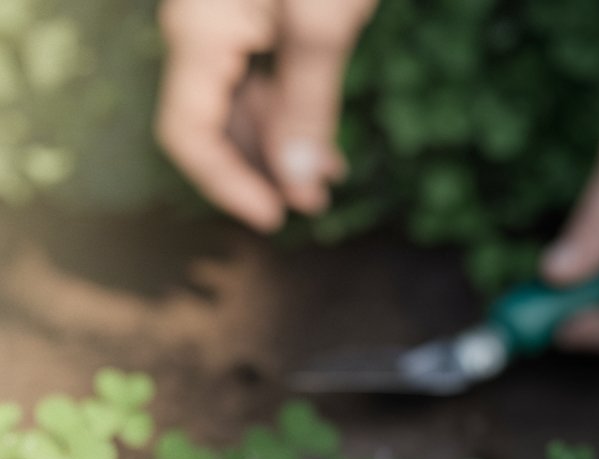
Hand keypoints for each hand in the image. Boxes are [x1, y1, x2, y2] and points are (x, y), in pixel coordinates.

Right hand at [156, 0, 375, 230]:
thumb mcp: (324, 21)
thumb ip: (307, 104)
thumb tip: (297, 184)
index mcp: (198, 31)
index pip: (188, 134)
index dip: (226, 186)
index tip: (273, 218)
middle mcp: (196, 28)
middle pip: (211, 127)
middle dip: (263, 172)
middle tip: (315, 202)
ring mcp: (217, 18)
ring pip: (236, 107)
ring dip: (281, 149)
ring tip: (329, 175)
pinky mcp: (243, 11)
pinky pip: (252, 78)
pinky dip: (286, 114)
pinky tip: (322, 142)